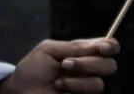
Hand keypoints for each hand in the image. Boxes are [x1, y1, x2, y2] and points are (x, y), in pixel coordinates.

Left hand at [0, 39, 118, 93]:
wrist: (23, 90)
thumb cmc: (34, 68)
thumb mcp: (49, 50)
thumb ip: (72, 47)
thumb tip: (98, 44)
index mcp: (83, 53)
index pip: (108, 47)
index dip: (110, 46)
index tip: (102, 48)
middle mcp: (90, 69)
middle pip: (109, 65)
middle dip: (88, 64)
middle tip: (65, 64)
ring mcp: (88, 86)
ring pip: (98, 84)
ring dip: (76, 81)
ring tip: (58, 82)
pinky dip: (73, 90)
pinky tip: (59, 89)